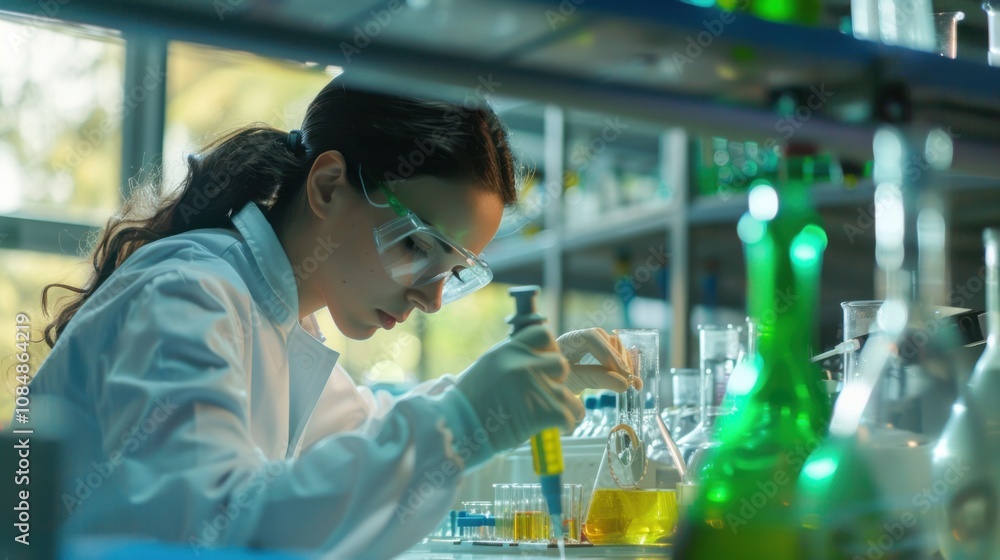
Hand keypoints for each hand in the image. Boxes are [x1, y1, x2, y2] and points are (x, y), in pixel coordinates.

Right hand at [455, 324, 584, 452]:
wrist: (459, 428)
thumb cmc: (471, 402)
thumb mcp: (488, 367)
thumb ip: (512, 359)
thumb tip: (537, 360)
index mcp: (509, 350)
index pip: (544, 334)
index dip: (550, 350)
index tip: (545, 365)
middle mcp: (523, 364)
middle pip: (561, 364)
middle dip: (558, 381)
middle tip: (546, 394)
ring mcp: (535, 386)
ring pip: (569, 394)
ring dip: (565, 407)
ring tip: (555, 417)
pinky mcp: (543, 411)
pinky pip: (569, 417)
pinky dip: (565, 425)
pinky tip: (554, 428)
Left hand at [556, 328, 638, 393]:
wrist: (550, 390)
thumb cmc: (555, 383)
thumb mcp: (572, 382)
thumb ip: (595, 379)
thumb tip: (624, 383)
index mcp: (568, 340)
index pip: (590, 337)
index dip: (606, 352)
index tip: (619, 372)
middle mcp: (582, 339)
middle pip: (606, 339)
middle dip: (619, 359)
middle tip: (629, 379)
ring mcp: (592, 346)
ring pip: (615, 347)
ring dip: (626, 363)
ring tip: (633, 382)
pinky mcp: (601, 356)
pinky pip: (618, 357)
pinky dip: (626, 369)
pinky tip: (633, 382)